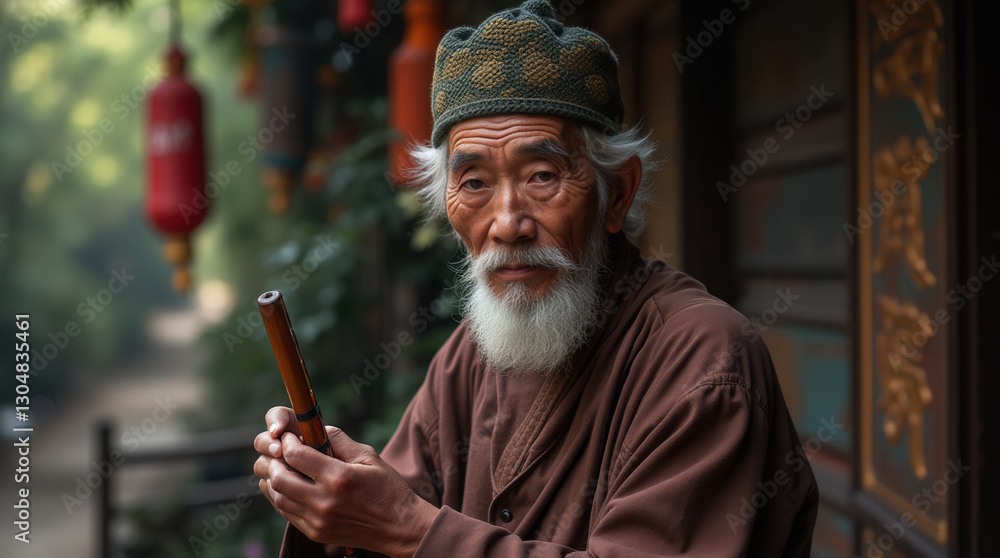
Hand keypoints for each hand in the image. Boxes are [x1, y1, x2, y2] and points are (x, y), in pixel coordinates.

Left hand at [253, 407, 439, 557]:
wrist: (399, 528)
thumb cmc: (388, 489)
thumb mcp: (369, 457)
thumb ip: (340, 441)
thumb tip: (318, 429)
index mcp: (339, 478)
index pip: (296, 456)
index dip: (287, 443)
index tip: (290, 437)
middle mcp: (324, 501)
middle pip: (280, 478)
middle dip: (275, 462)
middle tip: (281, 453)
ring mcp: (318, 521)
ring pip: (278, 498)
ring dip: (274, 481)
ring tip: (280, 469)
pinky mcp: (316, 533)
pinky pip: (287, 514)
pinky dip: (282, 498)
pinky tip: (288, 487)